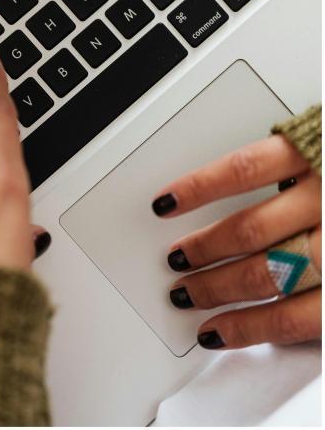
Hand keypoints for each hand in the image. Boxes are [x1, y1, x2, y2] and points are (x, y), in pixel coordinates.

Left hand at [152, 134, 320, 348]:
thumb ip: (288, 159)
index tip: (165, 203)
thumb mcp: (323, 141)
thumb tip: (219, 187)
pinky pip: (304, 318)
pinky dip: (260, 329)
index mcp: (318, 155)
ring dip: (220, 292)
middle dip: (204, 249)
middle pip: (250, 230)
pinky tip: (229, 332)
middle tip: (176, 260)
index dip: (197, 188)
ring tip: (188, 297)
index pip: (242, 171)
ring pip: (271, 277)